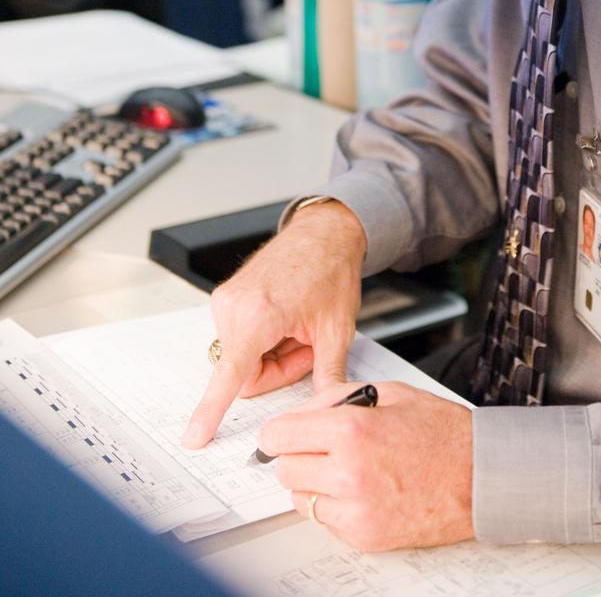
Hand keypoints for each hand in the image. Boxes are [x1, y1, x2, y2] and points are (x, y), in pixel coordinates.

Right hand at [181, 201, 366, 447]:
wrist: (325, 232)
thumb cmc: (332, 270)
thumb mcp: (337, 329)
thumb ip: (329, 376)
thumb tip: (330, 410)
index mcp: (258, 314)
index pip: (231, 374)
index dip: (212, 410)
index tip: (194, 436)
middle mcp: (234, 305)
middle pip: (246, 373)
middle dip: (278, 368)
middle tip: (307, 342)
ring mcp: (227, 300)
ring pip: (244, 358)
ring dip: (272, 353)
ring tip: (299, 325)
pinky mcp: (227, 297)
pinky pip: (241, 339)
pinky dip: (264, 338)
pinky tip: (286, 318)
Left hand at [261, 381, 473, 551]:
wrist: (479, 476)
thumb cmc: (442, 433)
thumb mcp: (389, 393)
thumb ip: (338, 398)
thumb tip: (303, 412)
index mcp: (351, 431)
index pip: (280, 435)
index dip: (277, 432)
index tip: (279, 433)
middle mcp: (347, 473)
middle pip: (285, 469)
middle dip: (295, 454)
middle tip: (316, 447)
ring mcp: (355, 510)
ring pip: (300, 498)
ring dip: (312, 482)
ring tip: (343, 467)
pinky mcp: (364, 536)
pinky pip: (325, 521)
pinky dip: (333, 505)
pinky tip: (360, 487)